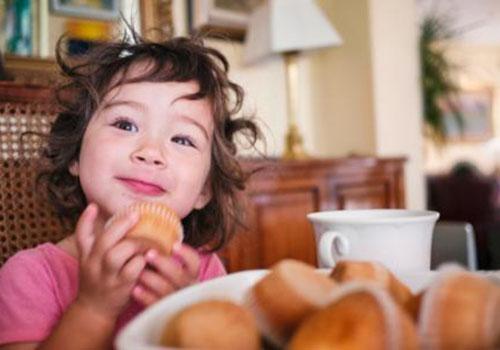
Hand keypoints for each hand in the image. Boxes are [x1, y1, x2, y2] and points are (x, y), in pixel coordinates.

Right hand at [74, 203, 146, 319]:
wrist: (94, 310)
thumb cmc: (99, 280)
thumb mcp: (93, 262)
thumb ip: (102, 245)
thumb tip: (124, 222)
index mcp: (86, 256)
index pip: (81, 235)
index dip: (86, 219)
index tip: (94, 206)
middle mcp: (93, 264)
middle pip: (103, 242)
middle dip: (120, 226)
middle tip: (136, 214)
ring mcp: (106, 276)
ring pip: (116, 255)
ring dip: (134, 244)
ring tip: (149, 239)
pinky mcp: (120, 287)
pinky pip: (132, 270)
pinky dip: (142, 261)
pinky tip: (150, 257)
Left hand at [132, 243, 200, 305]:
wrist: (162, 306)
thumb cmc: (164, 278)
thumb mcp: (172, 266)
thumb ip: (166, 252)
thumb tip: (153, 223)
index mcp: (191, 274)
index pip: (194, 262)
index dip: (186, 254)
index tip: (173, 245)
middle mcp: (186, 287)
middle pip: (180, 276)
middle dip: (164, 264)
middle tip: (148, 253)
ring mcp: (175, 300)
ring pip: (167, 290)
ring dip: (152, 279)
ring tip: (139, 271)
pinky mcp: (163, 311)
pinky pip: (155, 304)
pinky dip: (145, 296)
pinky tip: (134, 289)